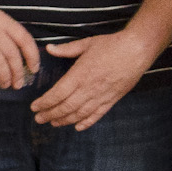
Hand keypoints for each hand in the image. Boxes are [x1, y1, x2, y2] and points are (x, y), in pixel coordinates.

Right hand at [0, 2, 41, 90]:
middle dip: (18, 72)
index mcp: (1, 20)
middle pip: (12, 54)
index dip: (32, 56)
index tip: (34, 68)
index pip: (24, 39)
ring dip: (4, 77)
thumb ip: (8, 33)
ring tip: (6, 84)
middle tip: (19, 83)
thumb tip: (25, 57)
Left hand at [32, 30, 156, 128]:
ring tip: (53, 123)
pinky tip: (77, 127)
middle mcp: (89, 88)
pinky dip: (86, 123)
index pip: (58, 93)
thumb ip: (66, 49)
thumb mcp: (86, 43)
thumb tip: (49, 48)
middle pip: (66, 107)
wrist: (137, 50)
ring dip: (65, 120)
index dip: (45, 103)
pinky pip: (97, 115)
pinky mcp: (112, 100)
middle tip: (39, 119)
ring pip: (79, 114)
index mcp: (80, 73)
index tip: (35, 107)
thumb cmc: (112, 45)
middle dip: (50, 114)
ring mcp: (101, 96)